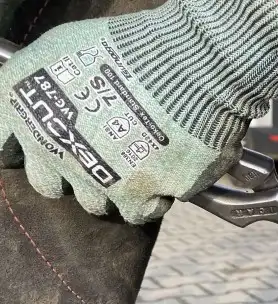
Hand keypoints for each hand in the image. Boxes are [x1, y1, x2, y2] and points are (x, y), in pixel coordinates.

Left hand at [0, 0, 277, 223]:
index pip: (2, 149)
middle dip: (75, 173)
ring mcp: (95, 180)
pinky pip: (143, 210)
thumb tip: (55, 105)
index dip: (26, 152)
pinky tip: (169, 174)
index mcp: (24, 112)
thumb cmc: (131, 48)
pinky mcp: (138, 198)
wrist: (187, 67)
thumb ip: (49, 85)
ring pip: (98, 204)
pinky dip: (155, 198)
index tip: (52, 147)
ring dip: (117, 188)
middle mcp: (52, 151)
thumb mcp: (65, 49)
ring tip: (142, 163)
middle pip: (51, 185)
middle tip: (104, 154)